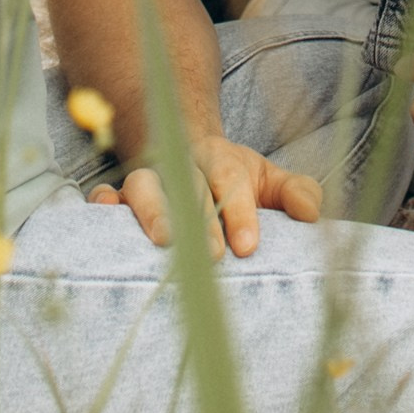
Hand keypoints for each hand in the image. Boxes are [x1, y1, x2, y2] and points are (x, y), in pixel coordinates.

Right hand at [87, 134, 323, 257]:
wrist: (187, 155)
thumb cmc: (234, 180)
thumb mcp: (269, 182)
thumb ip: (296, 193)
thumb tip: (312, 213)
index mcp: (220, 160)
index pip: (230, 179)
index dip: (240, 211)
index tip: (249, 247)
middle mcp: (181, 165)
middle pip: (188, 185)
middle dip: (201, 219)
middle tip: (214, 257)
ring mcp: (148, 179)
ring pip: (144, 185)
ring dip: (152, 210)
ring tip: (163, 242)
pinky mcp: (120, 196)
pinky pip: (104, 193)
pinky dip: (101, 204)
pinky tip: (104, 215)